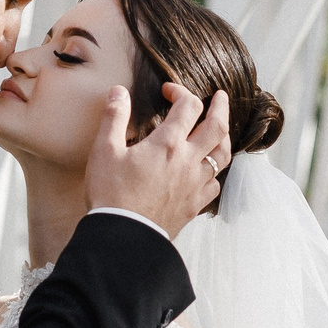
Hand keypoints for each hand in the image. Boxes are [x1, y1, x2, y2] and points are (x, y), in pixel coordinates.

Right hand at [83, 81, 233, 238]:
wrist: (124, 236)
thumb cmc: (112, 194)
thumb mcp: (104, 150)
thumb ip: (114, 117)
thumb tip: (119, 92)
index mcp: (168, 144)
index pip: (188, 106)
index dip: (180, 92)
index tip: (169, 91)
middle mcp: (188, 161)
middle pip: (217, 127)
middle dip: (221, 107)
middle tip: (219, 97)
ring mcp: (195, 185)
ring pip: (222, 156)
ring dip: (223, 138)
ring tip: (219, 130)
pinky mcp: (194, 206)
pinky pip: (215, 184)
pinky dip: (214, 172)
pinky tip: (207, 170)